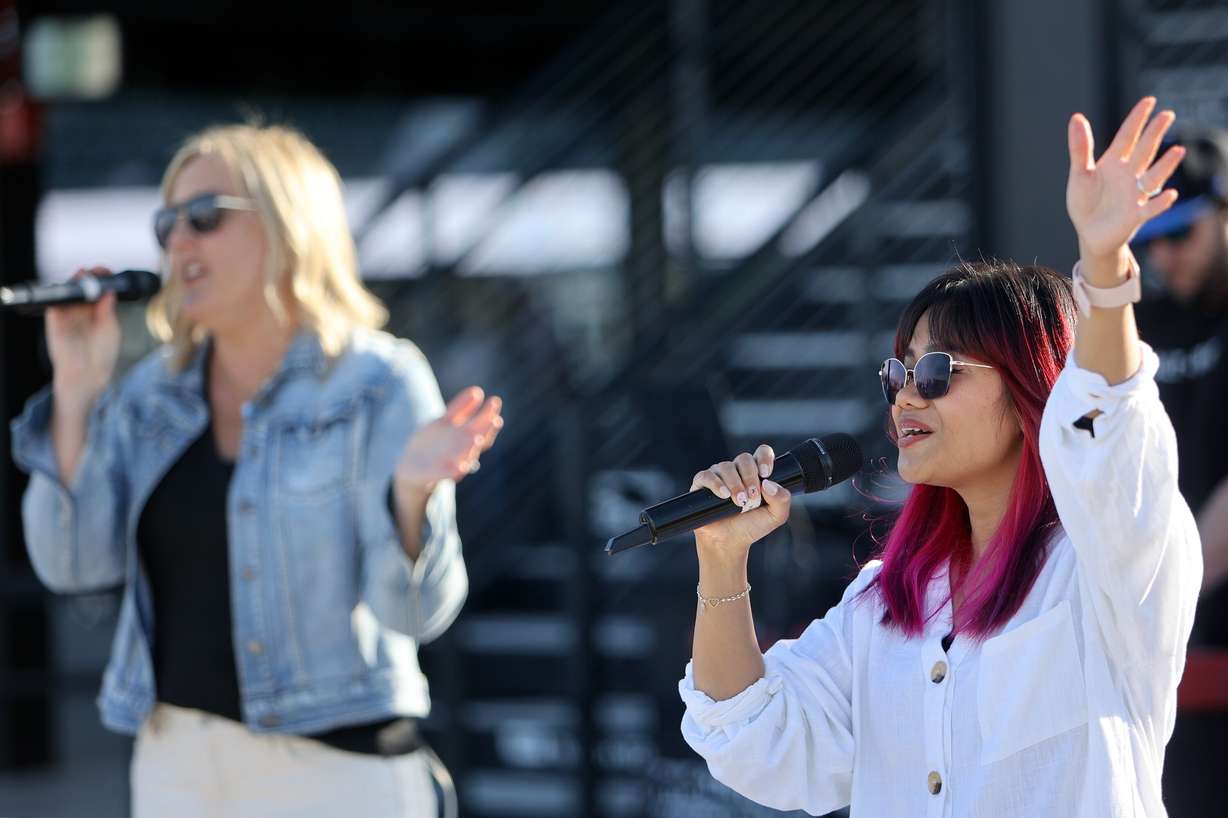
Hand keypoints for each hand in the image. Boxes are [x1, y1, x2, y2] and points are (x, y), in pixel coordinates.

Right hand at [46, 266, 120, 408]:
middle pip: (83, 287)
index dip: (102, 279)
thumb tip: (110, 291)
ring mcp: (68, 314)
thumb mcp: (110, 329)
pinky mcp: (54, 320)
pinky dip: (61, 293)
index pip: (98, 290)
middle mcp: (82, 311)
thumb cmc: (102, 354)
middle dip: (89, 276)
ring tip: (84, 275)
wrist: (86, 373)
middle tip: (97, 270)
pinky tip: (70, 288)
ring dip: (75, 281)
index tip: (107, 272)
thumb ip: (108, 310)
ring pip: (69, 292)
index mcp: (98, 312)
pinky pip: (55, 302)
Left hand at [394, 387, 502, 495]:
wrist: (411, 467)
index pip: (481, 427)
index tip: (494, 401)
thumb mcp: (446, 422)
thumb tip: (478, 390)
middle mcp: (462, 451)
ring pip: (466, 457)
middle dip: (487, 430)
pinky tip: (461, 467)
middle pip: (478, 440)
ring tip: (476, 438)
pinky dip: (455, 471)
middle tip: (496, 419)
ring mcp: (451, 463)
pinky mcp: (435, 474)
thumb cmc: (434, 443)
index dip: (489, 415)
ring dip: (472, 449)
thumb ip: (462, 408)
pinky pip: (447, 474)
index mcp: (465, 438)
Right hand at [689, 445, 790, 555]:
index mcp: (756, 473)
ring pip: (726, 467)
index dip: (764, 458)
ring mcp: (719, 475)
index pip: (761, 452)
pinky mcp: (702, 484)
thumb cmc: (751, 526)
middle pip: (744, 458)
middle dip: (750, 476)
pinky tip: (723, 496)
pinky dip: (716, 484)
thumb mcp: (776, 516)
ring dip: (735, 484)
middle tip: (752, 497)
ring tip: (739, 502)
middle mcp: (737, 470)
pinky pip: (707, 475)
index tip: (766, 474)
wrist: (729, 542)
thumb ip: (782, 499)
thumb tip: (769, 483)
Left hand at [1067, 97, 1184, 268]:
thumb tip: (1076, 117)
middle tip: (1167, 115)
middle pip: (1144, 151)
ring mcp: (1134, 194)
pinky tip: (1170, 194)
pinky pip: (1150, 208)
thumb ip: (1080, 148)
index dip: (1136, 120)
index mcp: (1113, 163)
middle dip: (1154, 134)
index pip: (1126, 137)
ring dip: (1166, 165)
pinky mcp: (1136, 215)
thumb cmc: (1085, 202)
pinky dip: (1160, 202)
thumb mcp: (1080, 174)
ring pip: (1153, 177)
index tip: (1149, 101)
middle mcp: (1128, 175)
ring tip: (1178, 150)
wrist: (1089, 233)